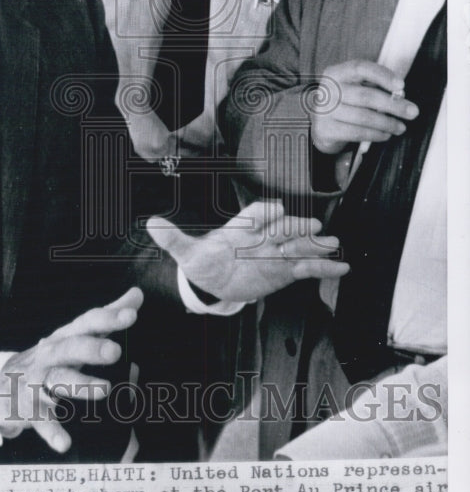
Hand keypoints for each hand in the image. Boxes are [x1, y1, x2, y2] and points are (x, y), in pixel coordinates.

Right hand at [0, 287, 143, 452]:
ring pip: (58, 380)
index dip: (108, 318)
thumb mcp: (75, 335)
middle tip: (115, 350)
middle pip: (71, 347)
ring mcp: (37, 381)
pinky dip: (52, 430)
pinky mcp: (29, 408)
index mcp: (66, 337)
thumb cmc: (50, 357)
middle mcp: (51, 355)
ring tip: (105, 389)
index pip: (86, 323)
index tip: (131, 315)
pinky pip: (41, 419)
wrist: (0, 385)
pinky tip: (65, 443)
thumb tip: (137, 294)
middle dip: (92, 348)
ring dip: (81, 384)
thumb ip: (106, 317)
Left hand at [146, 201, 347, 301]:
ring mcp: (275, 253)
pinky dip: (323, 268)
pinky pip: (306, 268)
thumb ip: (173, 239)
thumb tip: (150, 223)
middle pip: (281, 228)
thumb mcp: (186, 253)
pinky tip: (341, 267)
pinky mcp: (285, 270)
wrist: (213, 281)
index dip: (263, 213)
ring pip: (297, 246)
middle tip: (313, 226)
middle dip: (296, 227)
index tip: (274, 210)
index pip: (253, 216)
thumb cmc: (203, 261)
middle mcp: (261, 237)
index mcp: (239, 229)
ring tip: (332, 245)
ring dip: (314, 245)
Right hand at [312, 60, 417, 154]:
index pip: (360, 68)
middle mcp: (328, 90)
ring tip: (400, 126)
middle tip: (412, 112)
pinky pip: (356, 133)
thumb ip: (374, 86)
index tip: (401, 85)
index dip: (382, 75)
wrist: (321, 122)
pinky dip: (375, 134)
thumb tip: (400, 95)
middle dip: (393, 105)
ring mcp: (325, 111)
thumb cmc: (345, 101)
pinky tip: (385, 134)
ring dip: (387, 123)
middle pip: (366, 96)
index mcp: (336, 73)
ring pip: (363, 117)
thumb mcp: (354, 86)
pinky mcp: (325, 129)